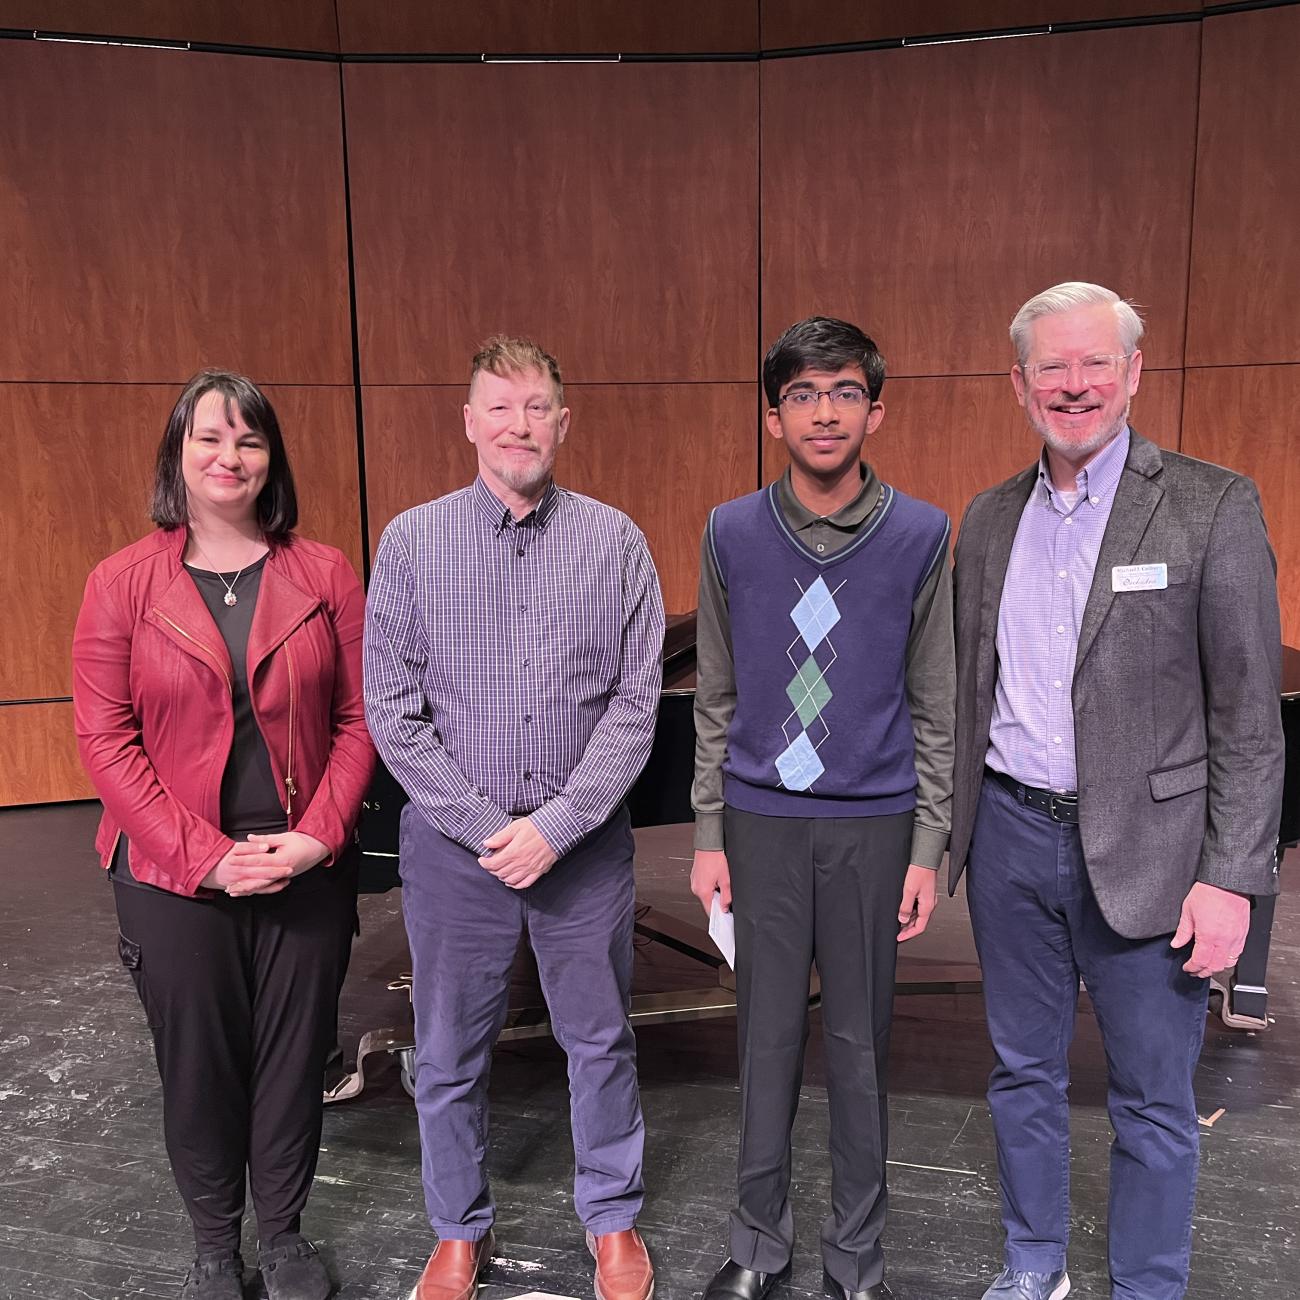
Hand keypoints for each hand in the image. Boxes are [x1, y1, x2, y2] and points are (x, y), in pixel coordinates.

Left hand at [203, 832, 329, 896]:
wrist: (319, 848)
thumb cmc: (303, 841)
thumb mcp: (284, 837)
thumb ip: (265, 839)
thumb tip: (249, 838)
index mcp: (282, 859)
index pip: (259, 860)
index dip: (244, 860)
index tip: (231, 859)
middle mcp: (282, 871)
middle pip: (259, 878)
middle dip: (241, 880)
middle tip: (228, 883)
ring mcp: (283, 877)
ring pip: (262, 886)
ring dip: (247, 889)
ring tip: (232, 892)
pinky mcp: (283, 878)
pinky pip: (268, 886)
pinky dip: (256, 889)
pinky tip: (246, 891)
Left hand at [478, 818, 557, 889]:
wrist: (556, 830)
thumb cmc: (537, 826)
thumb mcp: (516, 826)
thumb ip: (500, 837)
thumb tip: (487, 843)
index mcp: (513, 852)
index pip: (493, 864)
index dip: (484, 863)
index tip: (482, 859)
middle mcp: (521, 863)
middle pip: (500, 873)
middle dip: (491, 870)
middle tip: (489, 864)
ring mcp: (530, 869)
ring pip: (510, 880)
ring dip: (501, 877)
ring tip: (498, 871)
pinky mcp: (538, 871)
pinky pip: (524, 884)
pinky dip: (515, 885)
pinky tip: (510, 882)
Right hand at [690, 849, 730, 915]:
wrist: (708, 845)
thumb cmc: (715, 859)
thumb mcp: (726, 879)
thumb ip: (726, 896)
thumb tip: (725, 907)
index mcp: (703, 891)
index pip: (710, 911)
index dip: (719, 914)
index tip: (725, 914)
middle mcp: (696, 888)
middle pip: (708, 902)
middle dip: (717, 900)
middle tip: (724, 890)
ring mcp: (694, 883)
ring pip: (705, 894)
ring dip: (713, 892)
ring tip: (719, 880)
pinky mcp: (694, 878)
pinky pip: (702, 887)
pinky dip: (709, 886)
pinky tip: (714, 877)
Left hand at [897, 864, 936, 941]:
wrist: (925, 859)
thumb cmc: (919, 872)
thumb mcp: (908, 891)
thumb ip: (905, 907)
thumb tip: (902, 919)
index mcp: (928, 906)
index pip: (919, 927)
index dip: (909, 934)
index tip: (900, 938)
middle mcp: (929, 904)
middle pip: (919, 922)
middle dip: (908, 929)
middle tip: (897, 932)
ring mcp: (928, 899)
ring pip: (918, 915)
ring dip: (908, 920)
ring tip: (898, 923)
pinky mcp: (925, 894)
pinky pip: (918, 907)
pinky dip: (910, 912)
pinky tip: (903, 910)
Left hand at [1171, 880, 1250, 977]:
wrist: (1228, 883)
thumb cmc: (1208, 893)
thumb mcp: (1188, 911)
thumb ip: (1183, 931)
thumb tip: (1176, 943)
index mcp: (1208, 936)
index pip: (1200, 961)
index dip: (1192, 968)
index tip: (1187, 968)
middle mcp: (1224, 940)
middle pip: (1215, 966)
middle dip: (1204, 972)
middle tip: (1196, 971)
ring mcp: (1236, 938)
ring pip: (1229, 963)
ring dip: (1217, 967)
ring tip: (1207, 966)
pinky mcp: (1243, 934)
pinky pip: (1238, 954)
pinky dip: (1229, 959)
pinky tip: (1221, 956)